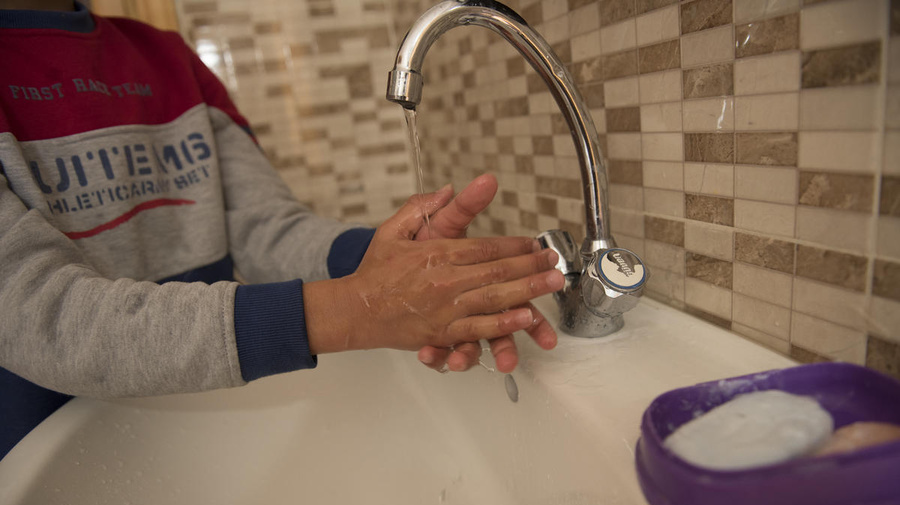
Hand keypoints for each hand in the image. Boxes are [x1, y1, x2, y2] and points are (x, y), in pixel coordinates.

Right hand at [302, 191, 563, 354]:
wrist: (353, 309)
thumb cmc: (375, 271)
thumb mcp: (393, 230)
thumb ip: (421, 207)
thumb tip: (448, 190)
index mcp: (437, 253)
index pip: (486, 247)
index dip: (515, 246)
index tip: (535, 244)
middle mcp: (445, 280)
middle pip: (498, 271)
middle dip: (532, 265)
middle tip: (556, 262)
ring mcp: (445, 308)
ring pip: (495, 298)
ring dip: (528, 290)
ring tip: (552, 284)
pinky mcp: (442, 332)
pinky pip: (478, 329)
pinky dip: (503, 323)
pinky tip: (526, 318)